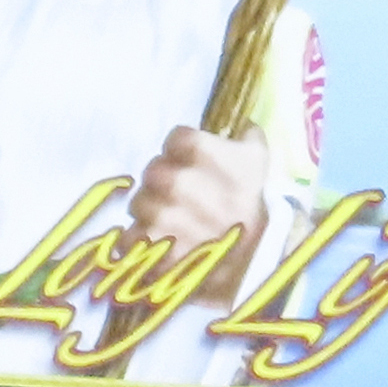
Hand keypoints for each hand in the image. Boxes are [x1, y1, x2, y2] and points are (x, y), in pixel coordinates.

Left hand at [131, 124, 271, 304]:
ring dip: (151, 210)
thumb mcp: (258, 165)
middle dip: (162, 181)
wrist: (251, 265)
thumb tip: (240, 122)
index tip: (188, 160)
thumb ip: (247, 136)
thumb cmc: (250, 208)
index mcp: (213, 159)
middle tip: (177, 194)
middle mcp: (186, 185)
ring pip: (138, 202)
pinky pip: (129, 236)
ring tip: (172, 220)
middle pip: (153, 170)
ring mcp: (167, 219)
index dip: (180, 148)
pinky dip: (141, 240)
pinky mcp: (153, 249)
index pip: (177, 138)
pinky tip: (160, 241)